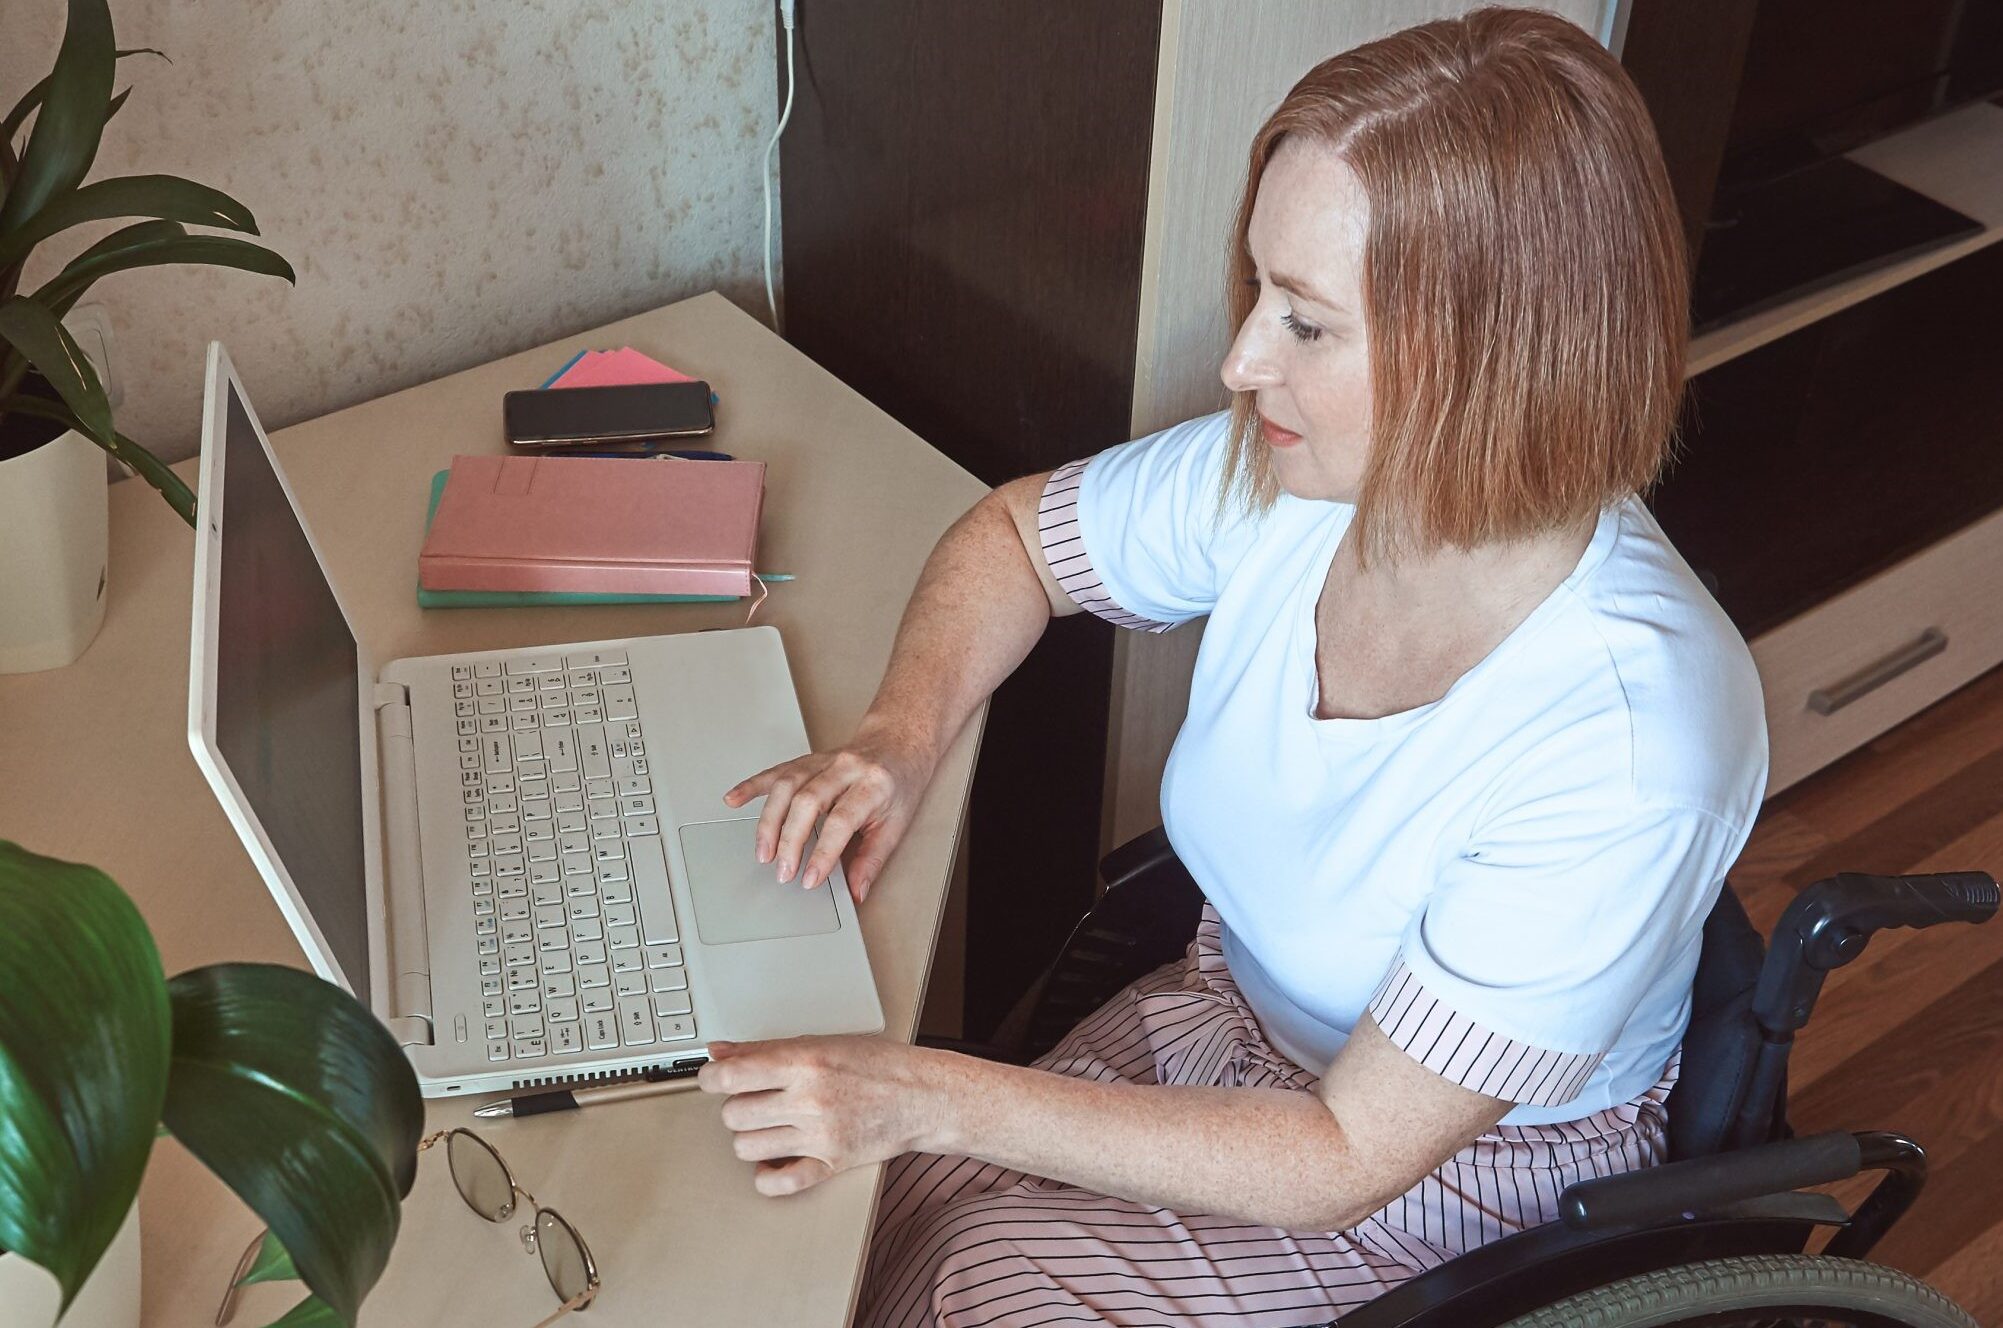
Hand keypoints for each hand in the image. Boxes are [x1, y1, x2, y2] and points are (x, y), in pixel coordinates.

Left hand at [697, 1036, 954, 1195]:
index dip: (710, 1077)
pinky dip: (767, 1176)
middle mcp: (810, 1100)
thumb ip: (766, 1048)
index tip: (712, 1078)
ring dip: (749, 1137)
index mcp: (805, 1063)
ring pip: (748, 1148)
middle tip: (752, 1098)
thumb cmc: (879, 1065)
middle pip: (734, 1114)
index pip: (731, 1075)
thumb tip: (721, 1051)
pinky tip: (773, 1160)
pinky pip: (780, 1183)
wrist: (924, 1096)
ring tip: (765, 1125)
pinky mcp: (830, 1164)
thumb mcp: (822, 1043)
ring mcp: (819, 1136)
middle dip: (736, 1106)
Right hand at [721, 726, 934, 901]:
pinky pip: (775, 772)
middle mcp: (845, 768)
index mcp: (872, 784)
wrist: (899, 743)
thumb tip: (856, 892)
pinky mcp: (806, 761)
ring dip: (769, 821)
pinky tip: (734, 799)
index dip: (823, 852)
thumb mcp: (897, 823)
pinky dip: (752, 786)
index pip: (841, 820)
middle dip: (790, 840)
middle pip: (807, 801)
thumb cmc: (901, 782)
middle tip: (783, 872)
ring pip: (786, 785)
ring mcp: (822, 761)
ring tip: (763, 852)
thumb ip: (873, 860)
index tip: (810, 878)